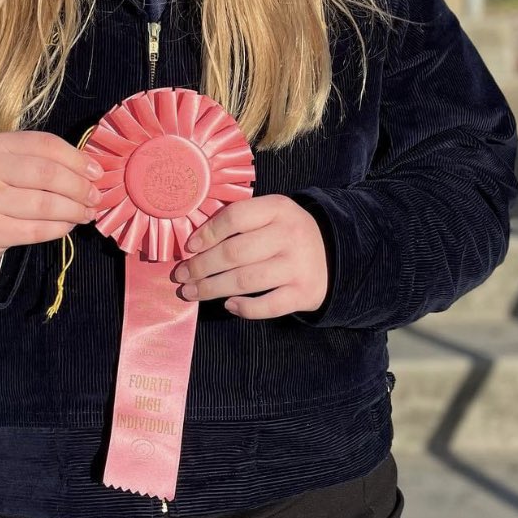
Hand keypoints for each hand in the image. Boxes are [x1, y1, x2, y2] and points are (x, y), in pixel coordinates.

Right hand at [0, 131, 100, 263]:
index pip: (47, 145)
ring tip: (87, 213)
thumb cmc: (6, 186)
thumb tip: (94, 172)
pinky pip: (37, 230)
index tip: (97, 173)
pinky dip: (60, 228)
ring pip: (45, 205)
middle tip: (95, 197)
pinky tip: (69, 225)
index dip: (77, 159)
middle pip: (48, 174)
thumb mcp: (22, 162)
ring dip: (74, 210)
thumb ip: (53, 161)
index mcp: (0, 143)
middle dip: (79, 187)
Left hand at [171, 195, 328, 319]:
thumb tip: (195, 244)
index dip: (206, 234)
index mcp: (278, 208)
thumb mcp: (271, 214)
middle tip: (181, 276)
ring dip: (212, 288)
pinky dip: (244, 308)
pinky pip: (267, 306)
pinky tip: (228, 305)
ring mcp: (297, 265)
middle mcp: (289, 235)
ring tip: (191, 292)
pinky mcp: (304, 293)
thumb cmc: (287, 233)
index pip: (234, 218)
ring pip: (245, 281)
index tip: (189, 248)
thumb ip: (240, 221)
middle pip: (234, 253)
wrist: (335, 254)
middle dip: (201, 267)